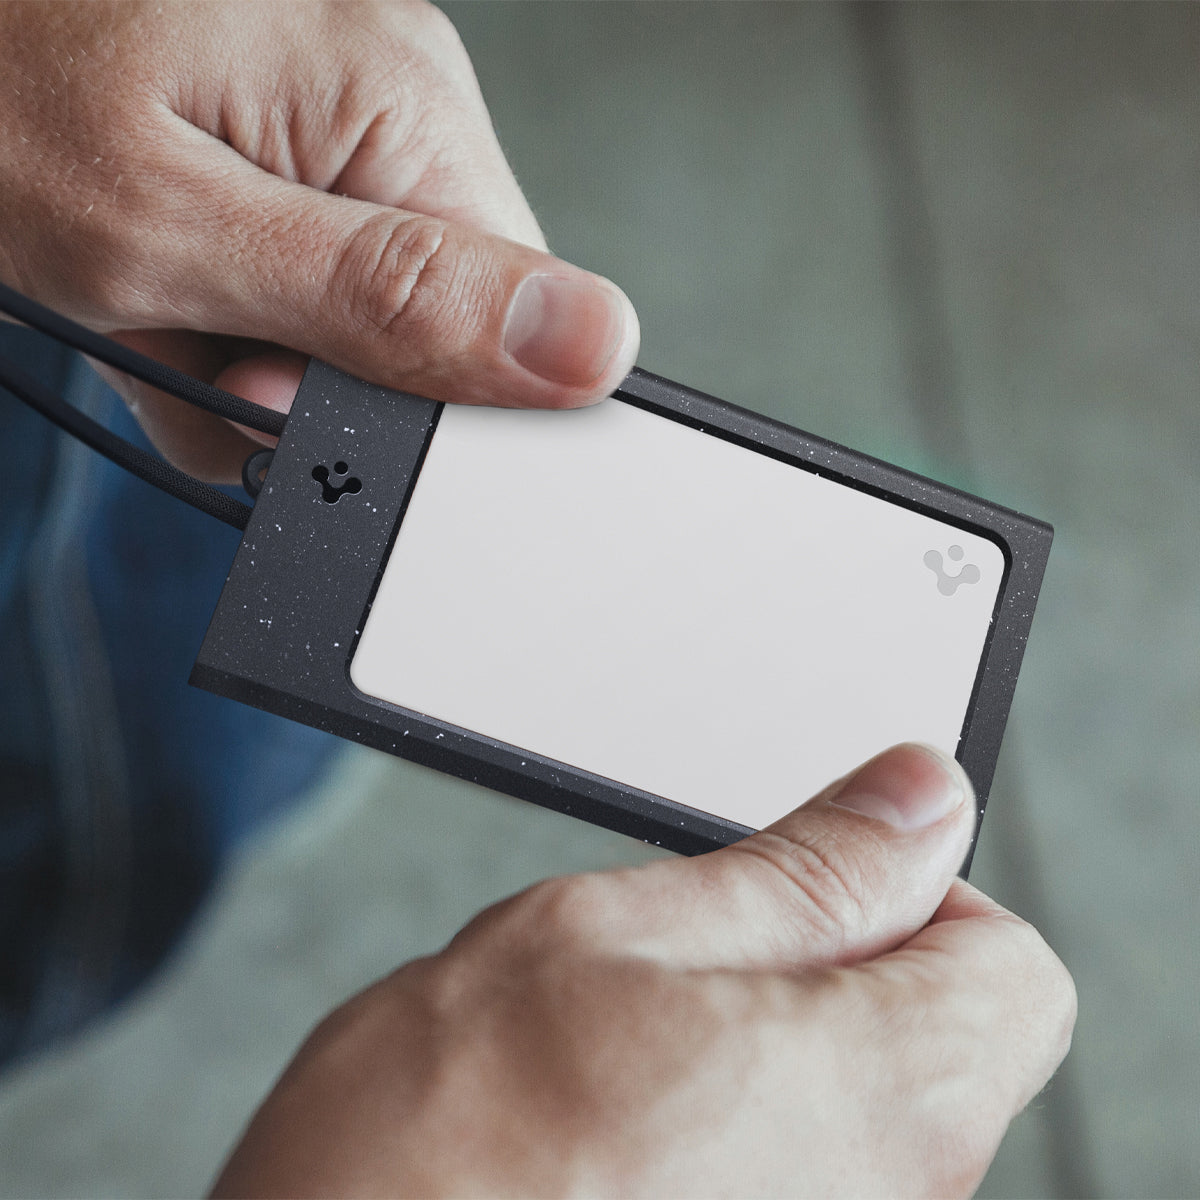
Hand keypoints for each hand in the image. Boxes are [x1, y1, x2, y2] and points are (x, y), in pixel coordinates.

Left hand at [0, 1, 638, 479]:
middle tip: (177, 327)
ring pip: (349, 320)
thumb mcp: (171, 231)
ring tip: (134, 294)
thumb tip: (592, 343)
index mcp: (402, 104)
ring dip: (237, 346)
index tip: (279, 384)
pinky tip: (141, 279)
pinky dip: (212, 307)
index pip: (512, 321)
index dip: (404, 396)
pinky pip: (295, 278)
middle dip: (299, 370)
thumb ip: (391, 299)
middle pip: (424, 327)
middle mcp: (393, 98)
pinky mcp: (281, 135)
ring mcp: (334, 114)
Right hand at [211, 745, 1075, 1197]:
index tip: (815, 882)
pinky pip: (806, 1169)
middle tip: (694, 954)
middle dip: (835, 966)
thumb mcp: (616, 927)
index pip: (1013, 966)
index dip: (915, 897)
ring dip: (777, 1041)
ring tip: (639, 1039)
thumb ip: (802, 869)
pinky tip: (632, 1113)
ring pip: (865, 1105)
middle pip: (941, 1038)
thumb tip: (917, 800)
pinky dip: (742, 1118)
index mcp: (879, 1093)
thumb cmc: (449, 1134)